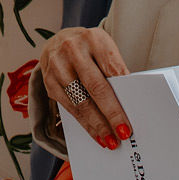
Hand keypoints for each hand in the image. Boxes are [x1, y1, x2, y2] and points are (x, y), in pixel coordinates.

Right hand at [38, 25, 132, 149]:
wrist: (60, 40)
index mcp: (93, 39)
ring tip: (109, 140)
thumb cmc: (90, 48)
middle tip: (122, 134)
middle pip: (95, 87)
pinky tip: (94, 132)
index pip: (112, 72)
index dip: (121, 98)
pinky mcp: (48, 81)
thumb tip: (126, 105)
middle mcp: (72, 50)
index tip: (130, 119)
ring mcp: (56, 65)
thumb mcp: (105, 49)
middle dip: (110, 114)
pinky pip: (68, 106)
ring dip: (96, 124)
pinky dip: (83, 122)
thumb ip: (115, 71)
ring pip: (79, 101)